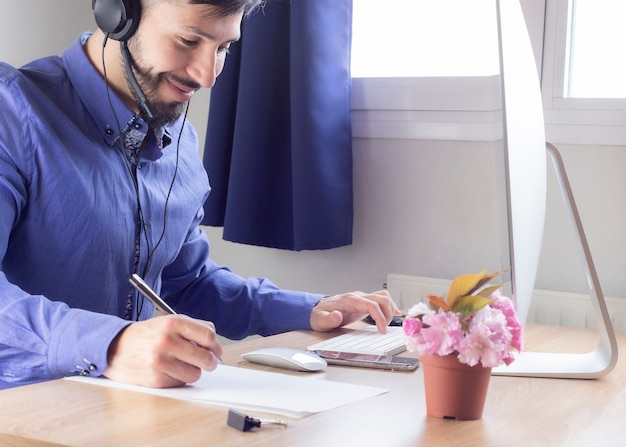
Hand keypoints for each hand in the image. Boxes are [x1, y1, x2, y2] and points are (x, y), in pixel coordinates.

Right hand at [104, 314, 222, 387]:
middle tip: (208, 362)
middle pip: (205, 357)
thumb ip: (193, 326)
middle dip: (210, 362)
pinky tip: (170, 371)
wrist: (113, 348)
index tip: (216, 350)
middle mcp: (166, 341)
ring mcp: (160, 361)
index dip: (216, 345)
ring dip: (193, 371)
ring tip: (184, 365)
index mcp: (172, 323)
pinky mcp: (155, 379)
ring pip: (195, 374)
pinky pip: (180, 383)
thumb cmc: (144, 335)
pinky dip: (179, 379)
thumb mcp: (167, 321)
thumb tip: (214, 339)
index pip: (208, 336)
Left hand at [310, 290, 399, 333]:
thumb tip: (337, 316)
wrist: (315, 309)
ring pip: (383, 297)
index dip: (380, 317)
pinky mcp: (363, 302)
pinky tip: (393, 314)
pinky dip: (389, 306)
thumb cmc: (318, 315)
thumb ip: (328, 319)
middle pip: (381, 298)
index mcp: (349, 300)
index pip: (371, 305)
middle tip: (385, 329)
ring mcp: (361, 298)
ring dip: (390, 309)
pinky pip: (380, 300)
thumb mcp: (319, 320)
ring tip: (389, 323)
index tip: (382, 330)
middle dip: (387, 314)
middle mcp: (357, 297)